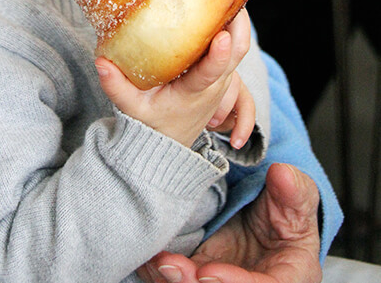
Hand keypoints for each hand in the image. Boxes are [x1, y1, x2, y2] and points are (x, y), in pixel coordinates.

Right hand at [96, 9, 250, 146]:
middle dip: (238, 24)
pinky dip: (232, 26)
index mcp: (195, 93)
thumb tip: (101, 62)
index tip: (221, 36)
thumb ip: (116, 87)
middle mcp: (215, 86)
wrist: (169, 145)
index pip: (212, 74)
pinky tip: (220, 4)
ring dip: (237, 21)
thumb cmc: (152, 126)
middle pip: (238, 53)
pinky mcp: (220, 75)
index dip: (218, 55)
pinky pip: (234, 49)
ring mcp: (222, 80)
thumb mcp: (131, 109)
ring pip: (240, 48)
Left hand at [138, 163, 321, 282]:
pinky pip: (180, 277)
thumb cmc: (289, 209)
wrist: (269, 210)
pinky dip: (160, 272)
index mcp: (286, 276)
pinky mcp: (202, 270)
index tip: (208, 273)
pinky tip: (149, 260)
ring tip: (156, 261)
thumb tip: (282, 174)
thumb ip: (294, 190)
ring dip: (172, 279)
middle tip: (171, 267)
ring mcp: (224, 278)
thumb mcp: (298, 197)